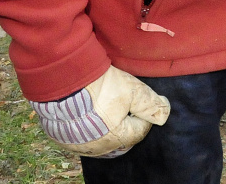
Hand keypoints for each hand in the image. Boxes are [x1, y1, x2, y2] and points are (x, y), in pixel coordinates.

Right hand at [29, 66, 170, 157]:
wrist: (63, 77)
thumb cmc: (100, 84)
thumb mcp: (132, 90)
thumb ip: (151, 104)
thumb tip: (165, 114)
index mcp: (116, 138)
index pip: (139, 131)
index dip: (144, 115)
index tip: (141, 102)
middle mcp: (96, 148)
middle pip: (120, 140)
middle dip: (128, 125)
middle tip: (129, 108)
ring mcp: (76, 145)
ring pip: (100, 142)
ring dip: (108, 130)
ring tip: (110, 111)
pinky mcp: (60, 138)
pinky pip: (80, 139)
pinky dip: (88, 130)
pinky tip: (89, 115)